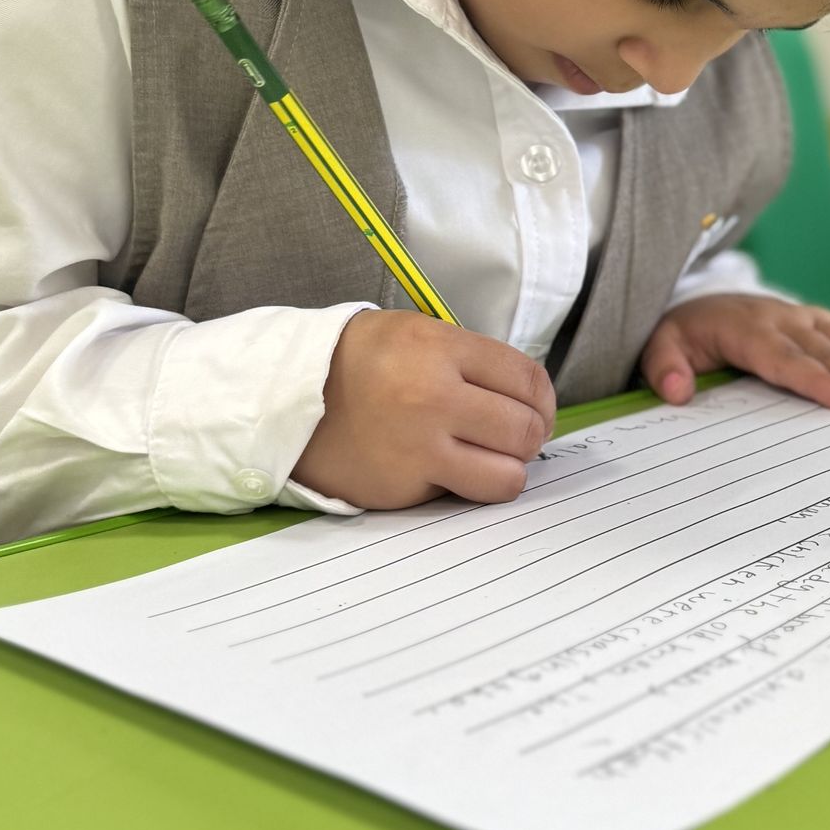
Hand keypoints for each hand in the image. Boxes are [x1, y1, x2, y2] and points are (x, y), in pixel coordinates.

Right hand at [291, 312, 555, 507]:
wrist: (286, 400)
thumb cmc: (358, 364)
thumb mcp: (415, 335)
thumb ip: (470, 359)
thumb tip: (526, 397)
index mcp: (438, 347)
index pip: (526, 379)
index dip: (542, 400)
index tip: (536, 410)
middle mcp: (433, 395)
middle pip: (525, 428)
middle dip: (531, 436)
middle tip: (517, 437)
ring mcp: (420, 445)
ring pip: (509, 474)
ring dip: (509, 469)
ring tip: (492, 460)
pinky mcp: (406, 485)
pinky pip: (469, 494)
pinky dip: (474, 487)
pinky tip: (456, 472)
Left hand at [639, 294, 829, 410]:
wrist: (702, 301)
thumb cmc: (685, 333)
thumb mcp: (660, 347)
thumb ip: (665, 368)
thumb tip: (677, 393)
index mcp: (749, 332)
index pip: (787, 360)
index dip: (817, 380)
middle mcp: (787, 322)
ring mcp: (810, 319)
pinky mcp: (825, 322)